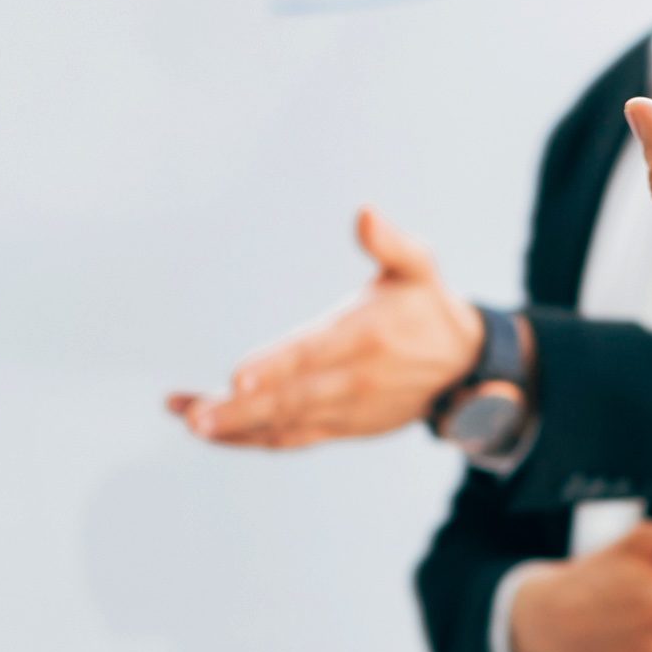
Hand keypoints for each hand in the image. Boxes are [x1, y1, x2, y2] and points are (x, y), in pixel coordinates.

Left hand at [170, 209, 486, 448]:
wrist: (463, 368)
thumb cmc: (427, 306)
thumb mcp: (419, 267)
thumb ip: (390, 243)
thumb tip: (365, 212)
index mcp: (365, 335)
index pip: (313, 353)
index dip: (276, 367)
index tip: (238, 378)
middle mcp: (354, 380)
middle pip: (290, 399)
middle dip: (240, 410)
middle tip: (194, 415)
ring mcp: (345, 410)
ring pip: (282, 424)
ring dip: (234, 426)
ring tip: (187, 418)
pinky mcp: (339, 428)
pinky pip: (290, 439)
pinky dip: (249, 439)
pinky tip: (211, 429)